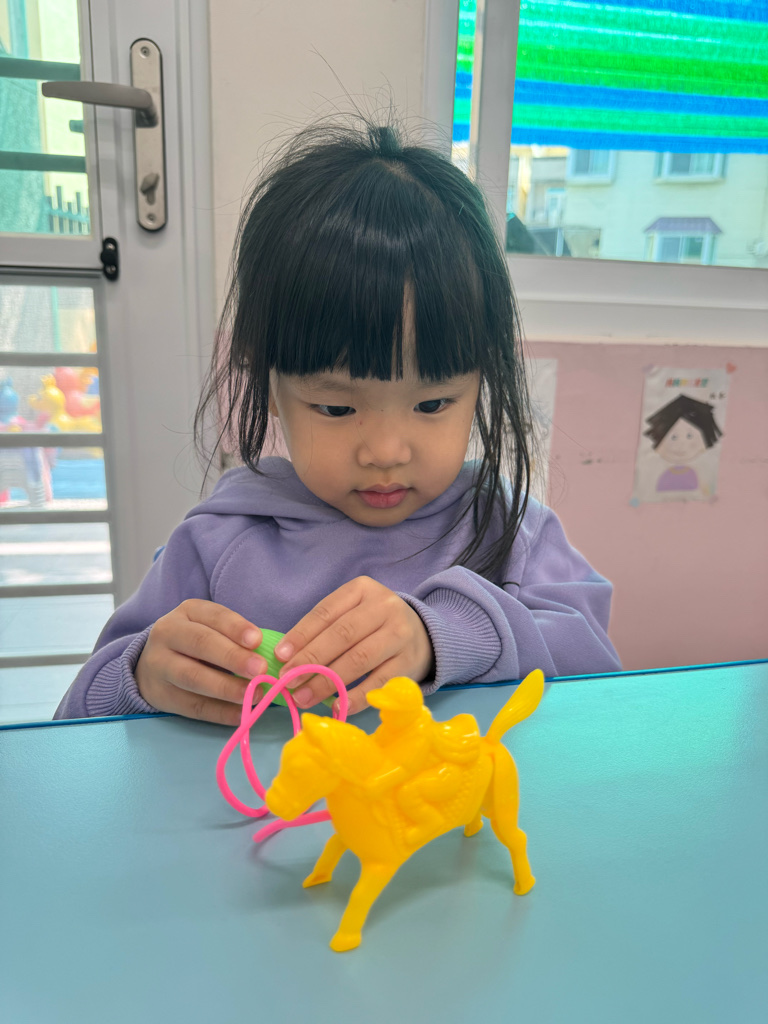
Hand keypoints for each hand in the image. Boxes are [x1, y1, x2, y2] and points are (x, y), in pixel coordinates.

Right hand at [135, 599, 267, 725]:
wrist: (154, 663)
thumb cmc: (197, 643)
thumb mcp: (211, 628)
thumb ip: (235, 637)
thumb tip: (270, 655)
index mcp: (188, 612)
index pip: (213, 616)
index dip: (236, 627)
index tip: (258, 640)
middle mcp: (168, 633)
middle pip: (201, 644)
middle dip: (233, 657)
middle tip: (261, 670)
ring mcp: (159, 665)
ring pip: (193, 677)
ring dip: (226, 688)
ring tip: (253, 695)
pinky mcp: (159, 694)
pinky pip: (191, 706)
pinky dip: (219, 712)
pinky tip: (240, 714)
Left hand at [275, 576, 434, 714]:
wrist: (422, 635)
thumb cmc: (373, 625)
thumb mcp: (351, 613)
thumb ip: (322, 630)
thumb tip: (286, 658)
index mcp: (362, 590)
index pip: (326, 612)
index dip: (301, 635)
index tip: (280, 656)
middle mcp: (384, 606)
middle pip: (342, 635)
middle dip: (311, 660)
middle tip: (288, 681)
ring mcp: (400, 634)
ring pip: (359, 659)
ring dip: (328, 681)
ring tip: (304, 697)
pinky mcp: (410, 661)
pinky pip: (379, 682)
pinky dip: (356, 696)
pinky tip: (337, 706)